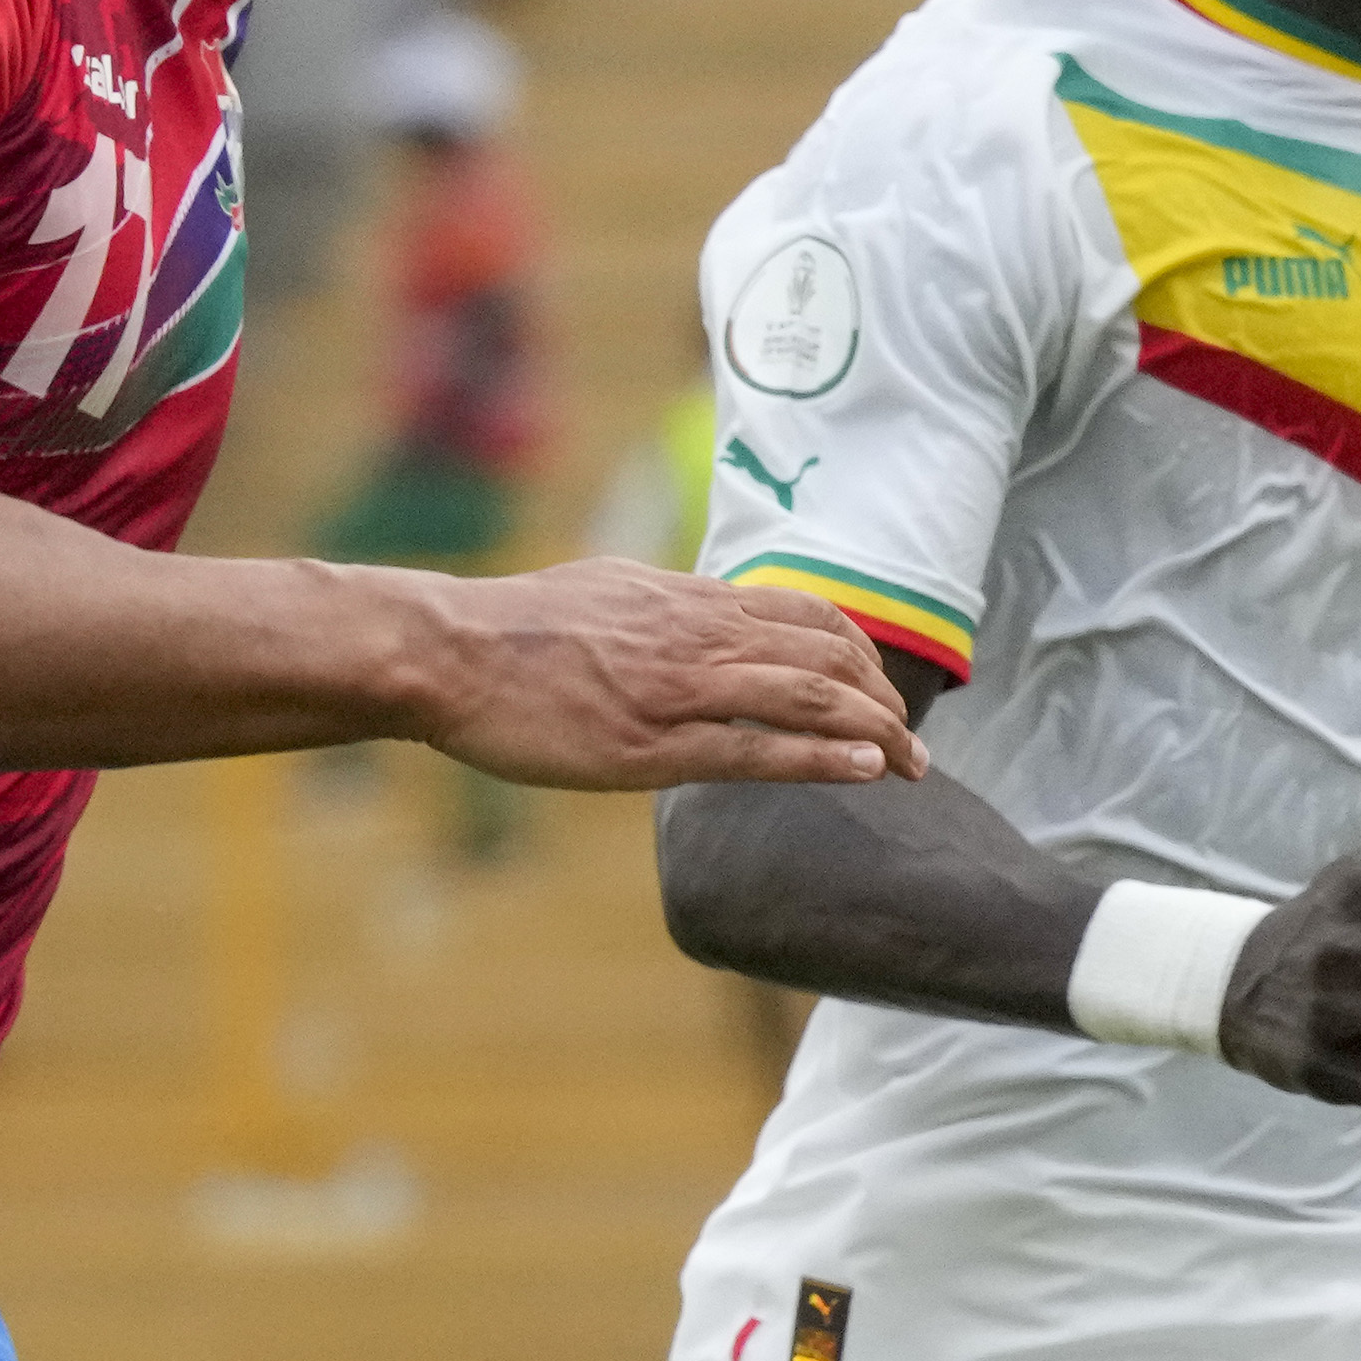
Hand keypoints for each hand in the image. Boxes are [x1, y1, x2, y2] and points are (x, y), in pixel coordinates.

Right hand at [411, 561, 926, 789]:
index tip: (881, 689)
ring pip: (806, 699)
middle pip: (825, 656)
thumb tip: (702, 609)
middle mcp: (696, 636)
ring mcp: (677, 690)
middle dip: (883, 701)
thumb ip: (666, 604)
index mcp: (687, 600)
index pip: (806, 616)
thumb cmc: (513, 627)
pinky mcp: (650, 744)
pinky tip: (864, 771)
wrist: (447, 652)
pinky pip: (755, 749)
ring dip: (874, 733)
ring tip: (913, 765)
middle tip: (913, 743)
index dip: (860, 653)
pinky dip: (820, 759)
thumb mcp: (607, 589)